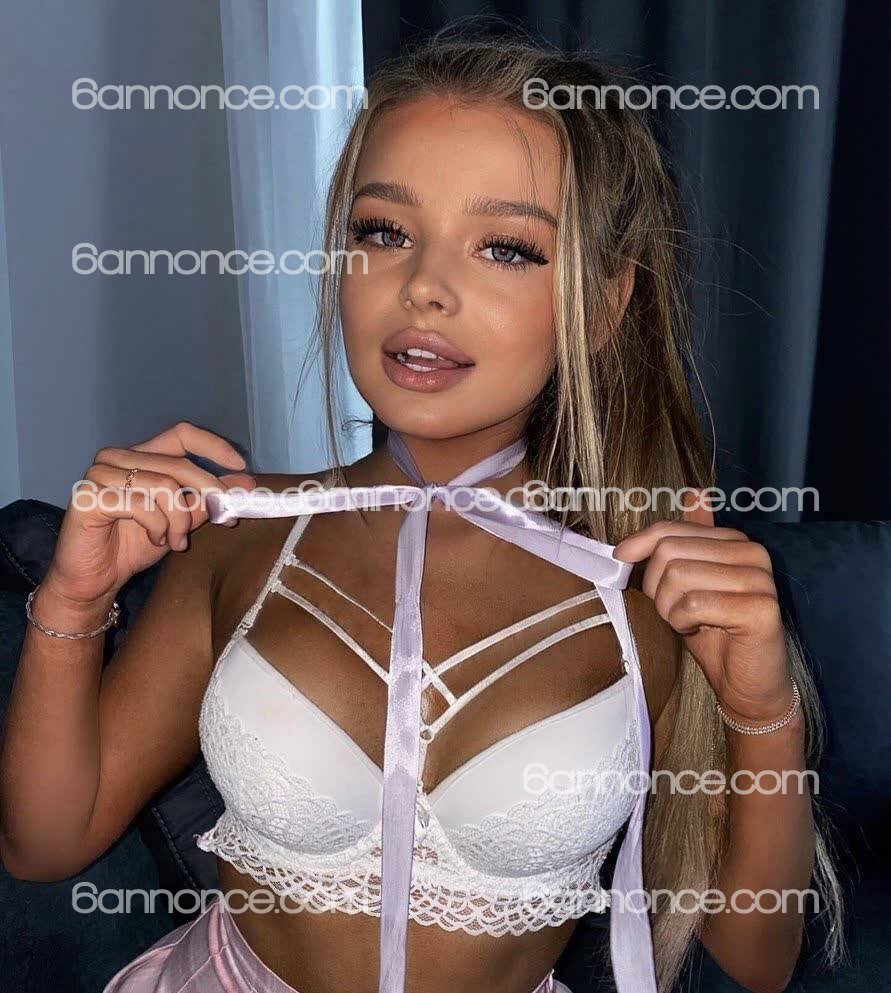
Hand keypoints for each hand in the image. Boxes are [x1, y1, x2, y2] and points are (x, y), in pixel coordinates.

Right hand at [44, 420, 255, 606]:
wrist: (95, 580)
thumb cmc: (133, 546)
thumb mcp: (180, 521)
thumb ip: (206, 500)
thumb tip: (246, 484)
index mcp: (140, 455)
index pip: (181, 434)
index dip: (213, 446)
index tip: (240, 466)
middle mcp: (117, 457)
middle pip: (179, 464)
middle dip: (209, 493)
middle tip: (225, 519)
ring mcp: (99, 474)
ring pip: (164, 485)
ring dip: (180, 520)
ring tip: (178, 542)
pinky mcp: (89, 496)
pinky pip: (141, 504)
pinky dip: (157, 526)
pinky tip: (156, 540)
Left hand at [612, 496, 793, 723]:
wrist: (746, 684)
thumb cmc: (712, 633)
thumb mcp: (690, 583)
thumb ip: (689, 541)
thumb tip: (694, 492)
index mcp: (735, 541)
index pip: (672, 529)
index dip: (640, 544)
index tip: (619, 558)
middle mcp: (752, 553)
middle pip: (670, 551)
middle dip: (655, 586)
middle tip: (669, 610)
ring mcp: (760, 580)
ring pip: (678, 576)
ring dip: (668, 608)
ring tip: (686, 621)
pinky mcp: (760, 608)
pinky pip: (693, 604)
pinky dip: (682, 622)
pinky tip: (698, 631)